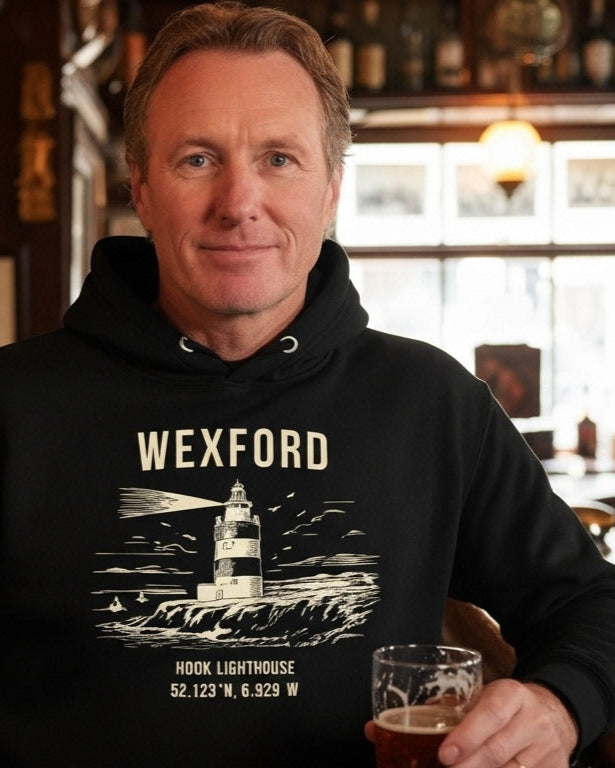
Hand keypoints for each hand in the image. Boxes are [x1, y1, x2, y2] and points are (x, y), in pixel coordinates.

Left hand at [364, 680, 577, 767]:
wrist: (552, 713)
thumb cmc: (499, 708)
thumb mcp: (474, 699)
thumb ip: (433, 713)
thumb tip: (374, 729)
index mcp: (510, 695)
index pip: (490, 714)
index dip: (467, 736)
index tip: (445, 756)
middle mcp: (532, 722)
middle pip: (498, 752)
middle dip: (469, 767)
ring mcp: (546, 751)